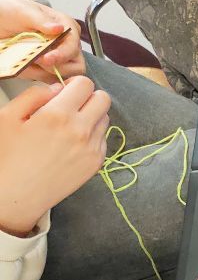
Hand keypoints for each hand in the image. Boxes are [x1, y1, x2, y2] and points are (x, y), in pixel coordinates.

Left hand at [0, 0, 84, 81]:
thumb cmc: (11, 11)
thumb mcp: (23, 10)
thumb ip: (40, 19)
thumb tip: (58, 28)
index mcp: (66, 27)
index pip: (73, 47)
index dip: (62, 55)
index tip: (47, 59)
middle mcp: (65, 45)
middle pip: (76, 67)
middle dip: (56, 67)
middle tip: (37, 61)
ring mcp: (57, 59)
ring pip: (62, 76)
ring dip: (42, 72)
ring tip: (26, 61)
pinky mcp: (46, 69)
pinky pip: (47, 80)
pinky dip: (34, 75)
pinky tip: (24, 66)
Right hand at [0, 77, 109, 235]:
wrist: (17, 195)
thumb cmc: (8, 155)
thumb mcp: (9, 116)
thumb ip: (34, 95)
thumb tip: (58, 89)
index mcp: (58, 115)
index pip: (85, 84)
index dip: (74, 84)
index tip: (65, 92)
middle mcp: (81, 131)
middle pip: (103, 99)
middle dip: (88, 98)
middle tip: (71, 107)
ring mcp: (92, 149)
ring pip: (105, 119)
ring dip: (92, 117)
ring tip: (69, 127)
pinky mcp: (96, 164)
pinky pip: (103, 139)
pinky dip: (93, 136)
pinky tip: (72, 143)